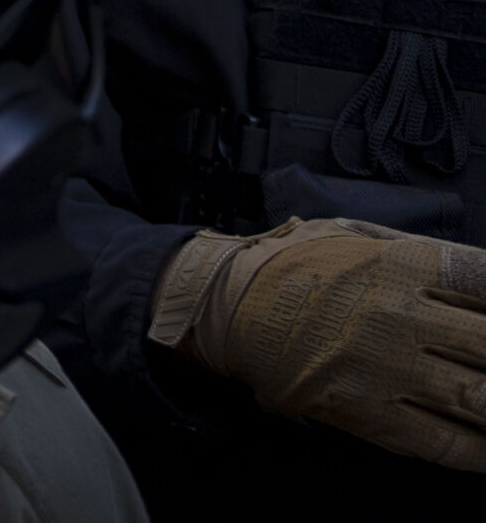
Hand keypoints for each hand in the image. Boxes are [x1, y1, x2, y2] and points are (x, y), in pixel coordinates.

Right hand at [150, 217, 485, 469]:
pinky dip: (478, 451)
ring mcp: (384, 368)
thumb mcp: (355, 236)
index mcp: (401, 266)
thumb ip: (420, 253)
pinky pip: (445, 443)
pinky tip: (485, 446)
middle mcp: (399, 316)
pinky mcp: (366, 412)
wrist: (227, 305)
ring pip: (479, 398)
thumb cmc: (295, 266)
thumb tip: (481, 280)